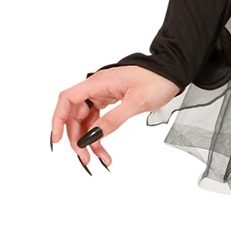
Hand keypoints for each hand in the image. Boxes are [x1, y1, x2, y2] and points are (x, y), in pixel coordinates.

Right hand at [51, 66, 181, 172]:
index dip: (58, 119)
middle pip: (75, 114)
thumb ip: (112, 120)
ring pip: (87, 120)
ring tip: (98, 159)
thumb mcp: (135, 102)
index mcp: (99, 82)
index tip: (57, 140)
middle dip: (77, 138)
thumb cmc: (157, 80)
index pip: (68, 99)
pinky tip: (104, 150)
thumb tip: (90, 137)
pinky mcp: (111, 100)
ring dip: (89, 141)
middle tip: (85, 158)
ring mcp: (104, 93)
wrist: (173, 72)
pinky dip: (99, 135)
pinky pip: (98, 120)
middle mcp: (98, 87)